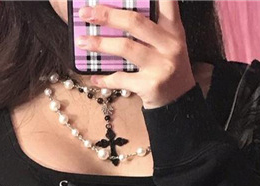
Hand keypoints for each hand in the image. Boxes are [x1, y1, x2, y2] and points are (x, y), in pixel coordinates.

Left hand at [74, 0, 195, 108]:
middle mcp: (169, 44)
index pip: (166, 1)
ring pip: (125, 47)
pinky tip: (94, 78)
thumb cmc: (166, 67)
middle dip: (107, 15)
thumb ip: (149, 29)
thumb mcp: (166, 44)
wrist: (178, 101)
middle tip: (86, 13)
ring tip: (82, 41)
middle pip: (135, 22)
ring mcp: (161, 65)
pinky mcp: (151, 85)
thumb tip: (112, 16)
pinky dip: (105, 78)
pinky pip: (121, 78)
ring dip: (100, 44)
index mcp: (173, 29)